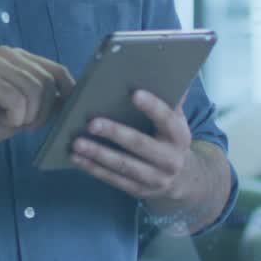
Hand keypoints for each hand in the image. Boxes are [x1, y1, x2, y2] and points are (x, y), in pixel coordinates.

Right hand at [0, 46, 73, 148]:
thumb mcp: (21, 111)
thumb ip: (44, 102)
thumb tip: (72, 99)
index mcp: (17, 58)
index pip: (56, 69)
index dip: (68, 91)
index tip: (67, 110)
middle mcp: (7, 55)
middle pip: (48, 82)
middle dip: (46, 110)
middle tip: (30, 125)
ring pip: (35, 91)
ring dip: (30, 116)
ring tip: (14, 122)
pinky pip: (17, 101)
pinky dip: (15, 118)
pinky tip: (2, 119)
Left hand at [70, 89, 192, 200]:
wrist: (183, 180)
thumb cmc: (171, 139)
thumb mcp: (176, 122)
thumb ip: (170, 100)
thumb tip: (165, 70)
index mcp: (179, 136)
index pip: (167, 119)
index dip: (152, 107)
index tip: (134, 93)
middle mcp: (170, 159)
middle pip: (140, 145)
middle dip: (115, 133)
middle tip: (92, 122)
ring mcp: (155, 178)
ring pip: (123, 165)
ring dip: (98, 154)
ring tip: (76, 142)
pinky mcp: (139, 190)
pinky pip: (113, 179)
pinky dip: (93, 168)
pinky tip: (77, 158)